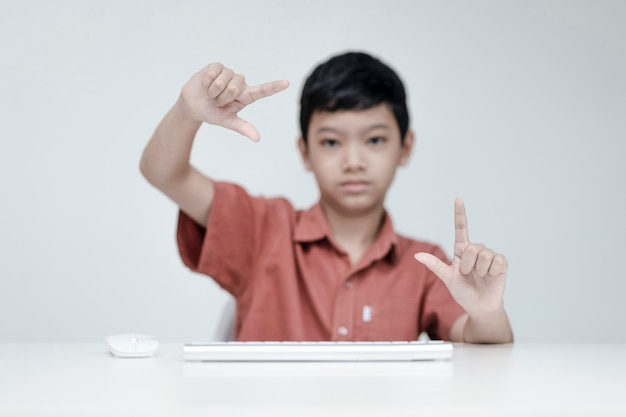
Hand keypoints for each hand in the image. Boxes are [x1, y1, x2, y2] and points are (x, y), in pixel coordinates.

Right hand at [180, 63, 289, 141]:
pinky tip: (205, 84)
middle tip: (217, 101)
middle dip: (222, 98)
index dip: (274, 87)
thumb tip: (257, 138)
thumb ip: (243, 128)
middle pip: (235, 88)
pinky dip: (207, 82)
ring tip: (211, 93)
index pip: (262, 91)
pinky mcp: (217, 66)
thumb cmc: (213, 112)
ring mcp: (229, 73)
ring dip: (213, 91)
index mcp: (246, 96)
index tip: (287, 83)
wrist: (193, 105)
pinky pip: (213, 73)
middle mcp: (240, 83)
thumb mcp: (227, 121)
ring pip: (223, 81)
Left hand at [414, 198, 507, 314]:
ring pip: (483, 255)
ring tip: (480, 277)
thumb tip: (417, 255)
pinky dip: (491, 272)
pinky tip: (491, 276)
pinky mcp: (501, 262)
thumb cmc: (462, 291)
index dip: (460, 214)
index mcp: (462, 250)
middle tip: (468, 275)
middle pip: (471, 248)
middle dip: (467, 265)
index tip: (458, 199)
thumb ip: (435, 266)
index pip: (461, 228)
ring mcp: (489, 255)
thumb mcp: (447, 278)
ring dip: (479, 270)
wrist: (479, 305)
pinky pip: (496, 261)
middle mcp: (476, 249)